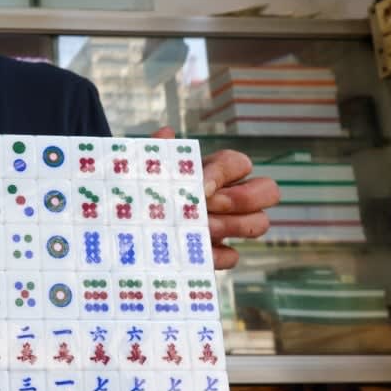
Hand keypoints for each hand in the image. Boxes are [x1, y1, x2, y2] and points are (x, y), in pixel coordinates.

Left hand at [152, 127, 279, 269]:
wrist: (122, 228)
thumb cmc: (140, 193)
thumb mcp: (142, 171)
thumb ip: (155, 154)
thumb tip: (166, 133)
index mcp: (212, 172)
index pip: (238, 162)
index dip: (224, 173)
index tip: (200, 186)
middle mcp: (228, 198)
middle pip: (268, 190)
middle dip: (244, 198)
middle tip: (210, 206)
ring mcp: (227, 227)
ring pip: (260, 222)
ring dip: (234, 225)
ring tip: (203, 228)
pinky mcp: (216, 254)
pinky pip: (234, 256)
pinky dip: (219, 256)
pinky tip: (197, 253)